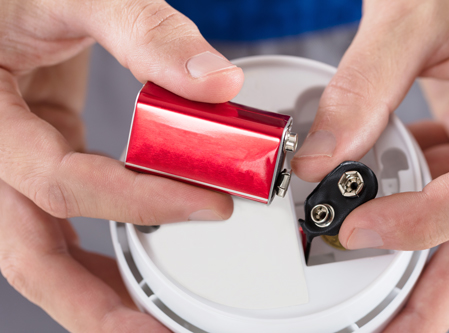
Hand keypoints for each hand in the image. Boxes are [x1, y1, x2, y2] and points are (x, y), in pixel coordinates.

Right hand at [0, 0, 242, 330]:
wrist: (13, 1)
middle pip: (28, 252)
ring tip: (142, 323)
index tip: (211, 205)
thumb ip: (146, 34)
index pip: (61, 184)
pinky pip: (56, 221)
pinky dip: (90, 252)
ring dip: (90, 292)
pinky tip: (124, 269)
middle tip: (153, 330)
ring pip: (38, 250)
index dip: (139, 201)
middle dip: (92, 301)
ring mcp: (13, 162)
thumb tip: (217, 83)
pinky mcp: (39, 157)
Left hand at [291, 0, 448, 330]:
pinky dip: (413, 208)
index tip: (360, 232)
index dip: (430, 221)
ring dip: (420, 258)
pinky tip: (374, 219)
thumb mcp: (419, 13)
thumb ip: (365, 85)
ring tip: (381, 301)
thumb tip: (315, 157)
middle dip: (437, 290)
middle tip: (394, 331)